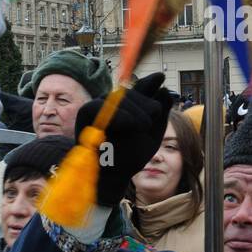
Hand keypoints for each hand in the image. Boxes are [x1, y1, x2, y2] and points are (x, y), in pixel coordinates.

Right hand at [75, 73, 172, 207]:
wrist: (113, 174)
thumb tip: (164, 90)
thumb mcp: (152, 135)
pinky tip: (130, 122)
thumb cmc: (130, 156)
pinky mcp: (87, 111)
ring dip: (136, 111)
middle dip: (146, 105)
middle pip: (134, 91)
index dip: (151, 82)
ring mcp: (100, 105)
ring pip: (122, 96)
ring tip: (141, 126)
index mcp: (129, 106)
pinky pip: (105, 104)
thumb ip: (159, 113)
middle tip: (147, 124)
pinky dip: (120, 114)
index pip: (142, 88)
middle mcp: (114, 102)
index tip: (161, 77)